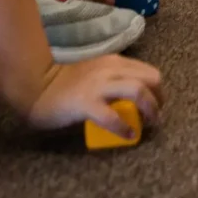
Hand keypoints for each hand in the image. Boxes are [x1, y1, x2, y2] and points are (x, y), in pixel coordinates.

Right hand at [22, 56, 163, 134]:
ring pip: (138, 91)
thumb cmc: (68, 84)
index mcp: (116, 62)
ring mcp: (99, 85)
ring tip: (150, 124)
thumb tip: (138, 97)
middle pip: (150, 79)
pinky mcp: (86, 103)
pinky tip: (129, 135)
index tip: (159, 104)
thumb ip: (117, 78)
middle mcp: (112, 69)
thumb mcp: (99, 73)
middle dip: (159, 98)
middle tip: (156, 115)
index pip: (149, 72)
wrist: (37, 87)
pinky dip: (124, 127)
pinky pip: (112, 116)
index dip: (159, 90)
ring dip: (150, 109)